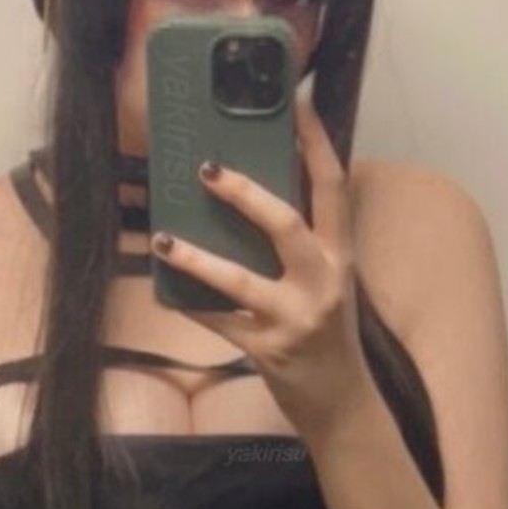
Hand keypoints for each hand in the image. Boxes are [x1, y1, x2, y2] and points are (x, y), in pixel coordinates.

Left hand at [150, 88, 372, 443]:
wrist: (344, 405)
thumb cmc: (328, 334)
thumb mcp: (329, 281)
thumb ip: (303, 243)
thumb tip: (251, 194)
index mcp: (340, 255)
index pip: (333, 187)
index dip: (316, 143)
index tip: (295, 103)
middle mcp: (324, 282)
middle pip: (286, 225)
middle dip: (245, 194)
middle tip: (206, 168)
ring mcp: (296, 318)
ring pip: (240, 280)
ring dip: (197, 259)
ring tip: (163, 238)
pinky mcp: (269, 351)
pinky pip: (220, 323)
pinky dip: (191, 305)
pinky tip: (163, 290)